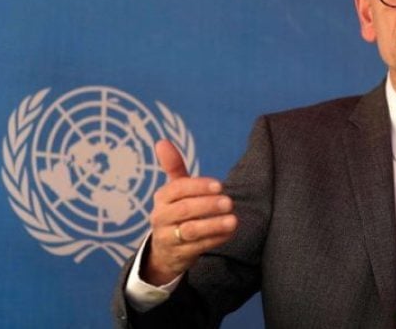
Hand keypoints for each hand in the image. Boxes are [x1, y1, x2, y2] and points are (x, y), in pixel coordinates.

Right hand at [140, 139, 237, 285]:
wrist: (165, 250)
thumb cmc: (176, 212)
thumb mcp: (174, 190)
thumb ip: (173, 167)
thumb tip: (162, 141)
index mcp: (162, 198)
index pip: (177, 189)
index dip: (198, 186)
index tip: (219, 185)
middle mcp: (161, 217)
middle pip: (184, 210)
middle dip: (208, 205)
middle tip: (229, 202)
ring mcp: (169, 237)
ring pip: (191, 231)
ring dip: (213, 225)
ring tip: (233, 220)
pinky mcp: (180, 254)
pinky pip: (198, 247)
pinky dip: (215, 239)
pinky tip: (230, 232)